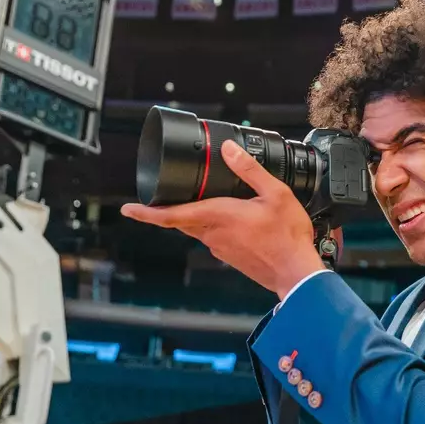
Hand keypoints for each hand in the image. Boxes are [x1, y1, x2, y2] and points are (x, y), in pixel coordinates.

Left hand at [121, 140, 325, 298]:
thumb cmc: (287, 237)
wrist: (296, 273)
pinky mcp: (229, 257)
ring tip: (220, 201)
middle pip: (182, 219)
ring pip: (199, 227)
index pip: (171, 215)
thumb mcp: (275, 194)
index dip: (146, 212)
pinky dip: (217, 225)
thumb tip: (230, 150)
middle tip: (170, 193)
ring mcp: (220, 248)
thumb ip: (249, 170)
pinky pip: (214, 236)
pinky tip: (238, 219)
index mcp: (218, 216)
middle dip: (173, 207)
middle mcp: (213, 235)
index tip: (128, 209)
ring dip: (201, 214)